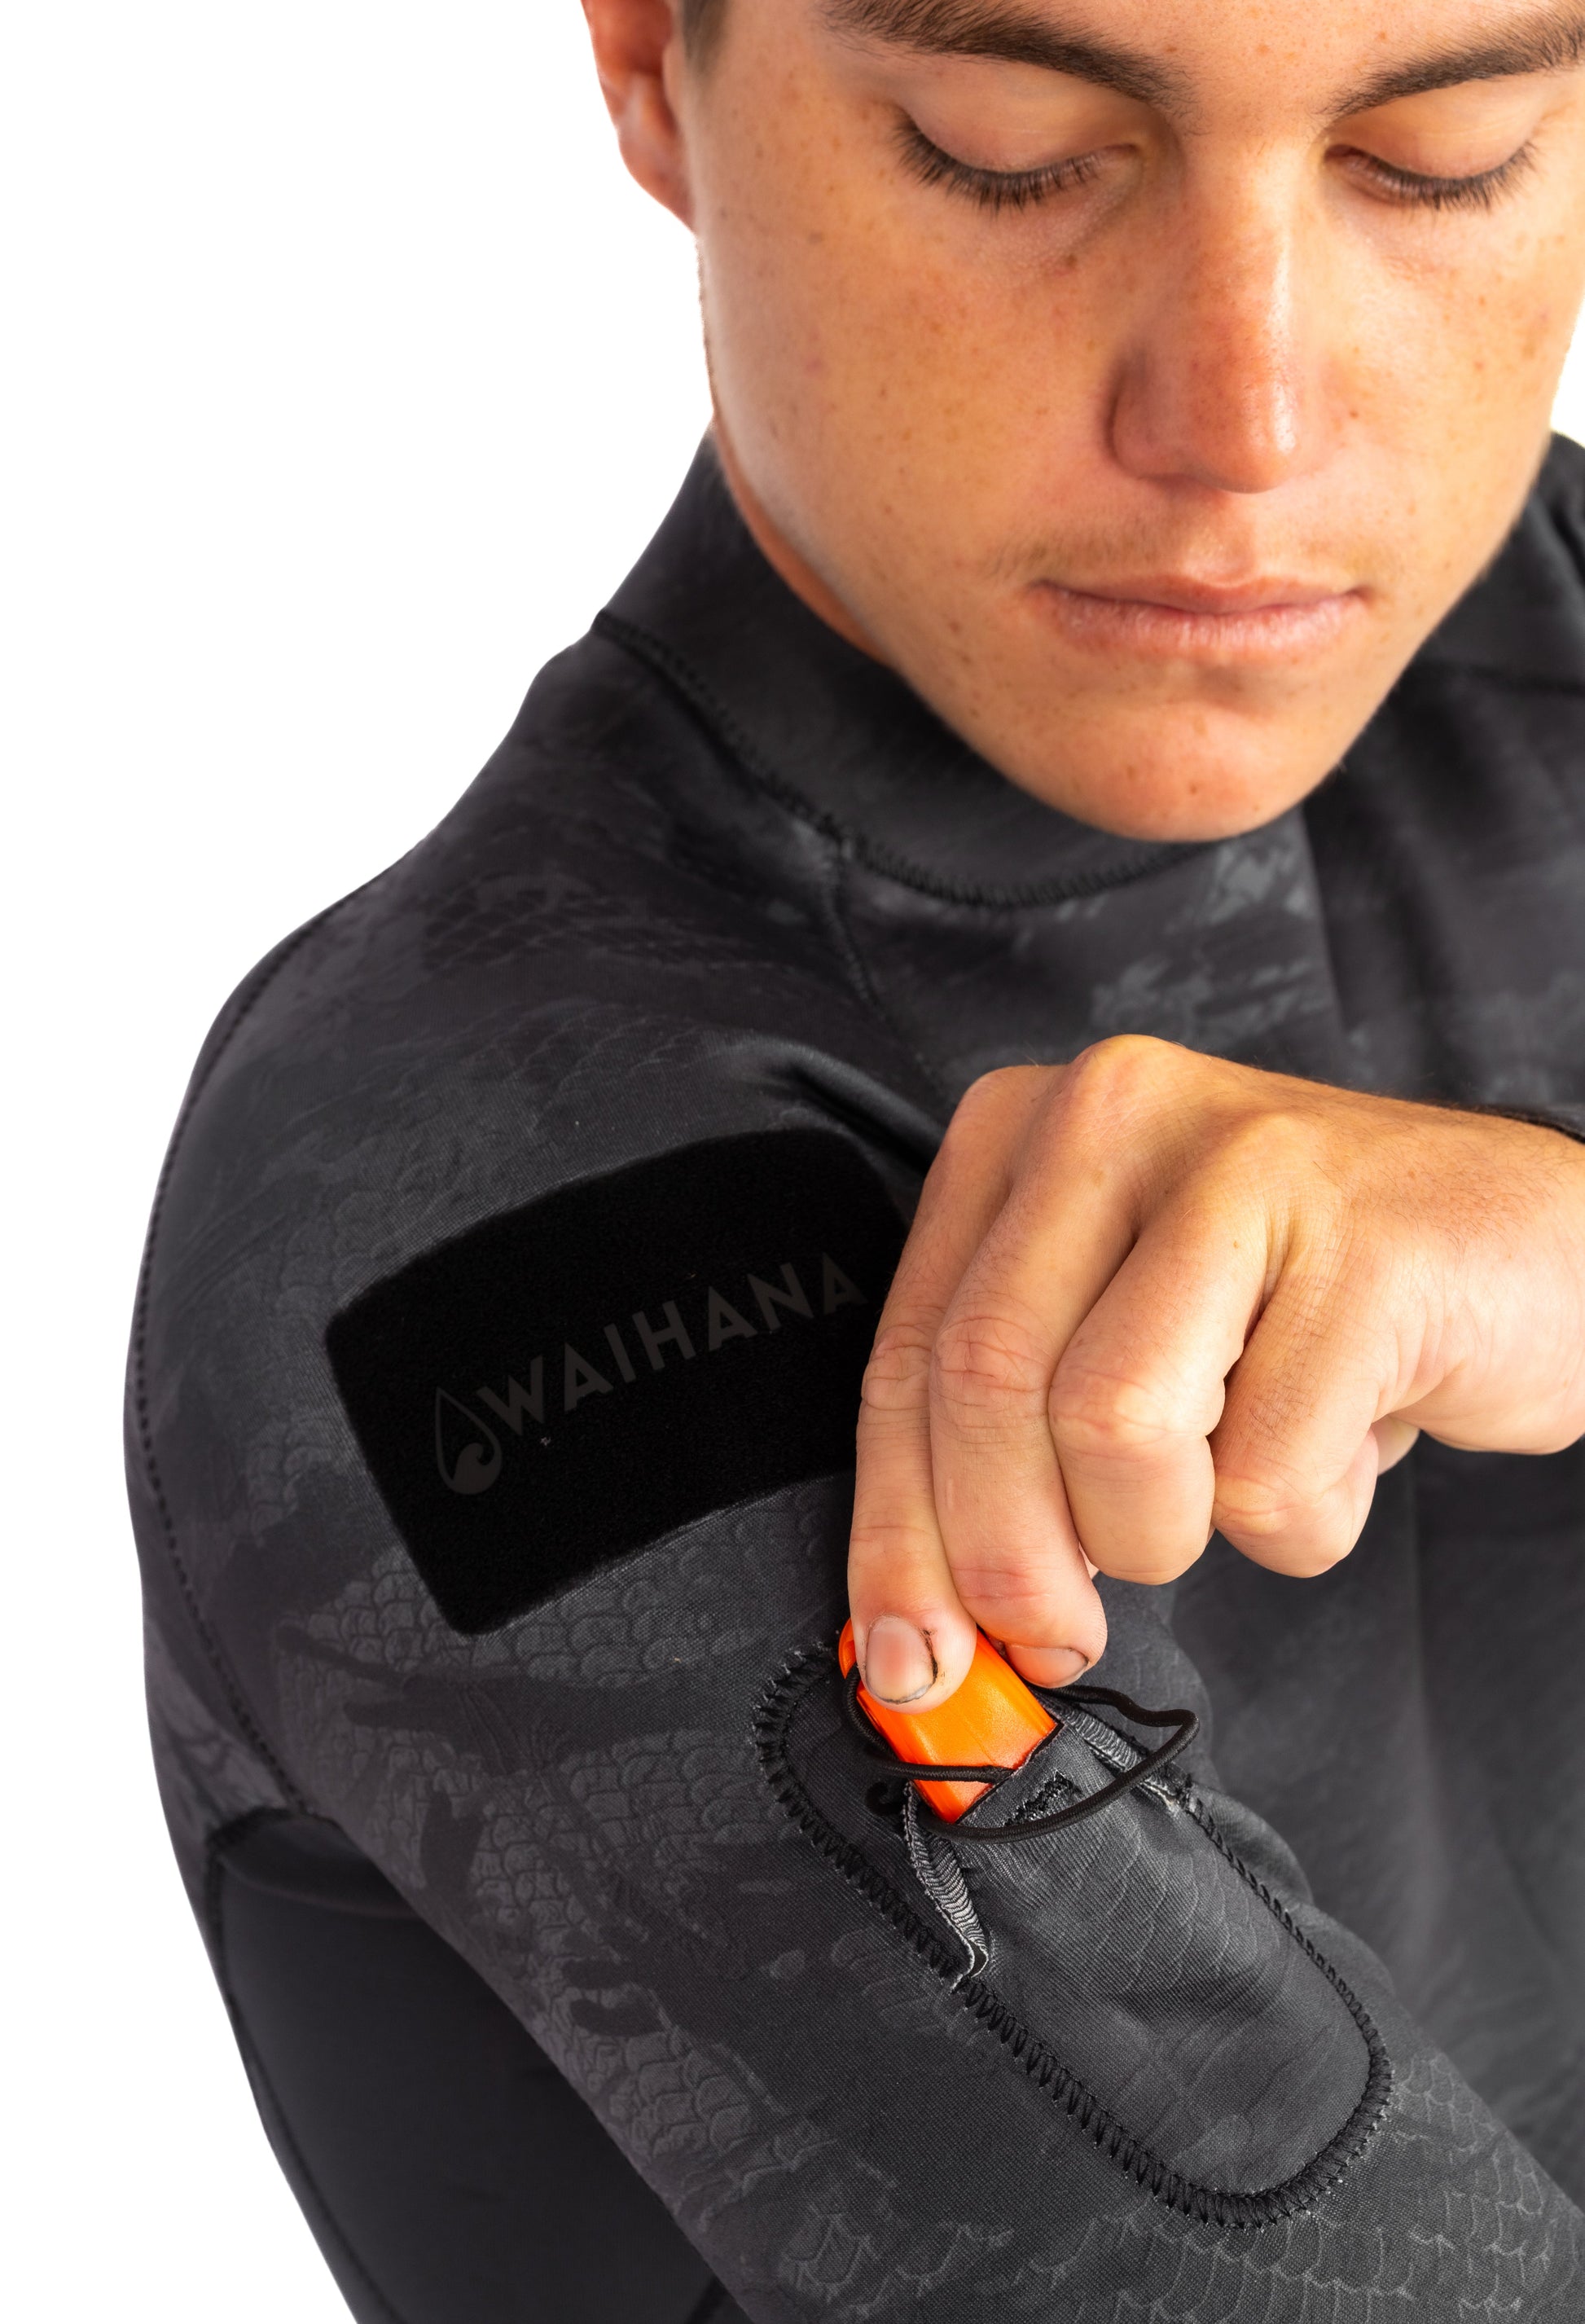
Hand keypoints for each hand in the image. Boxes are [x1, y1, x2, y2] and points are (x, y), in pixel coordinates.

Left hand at [848, 1037, 1584, 1707]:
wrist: (1532, 1252)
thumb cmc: (1310, 1309)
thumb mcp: (1125, 1343)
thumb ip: (1007, 1450)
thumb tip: (912, 1637)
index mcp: (1021, 1129)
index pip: (907, 1357)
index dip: (897, 1534)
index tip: (905, 1662)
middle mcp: (1112, 1112)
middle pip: (986, 1386)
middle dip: (1009, 1560)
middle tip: (1063, 1637)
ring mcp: (1242, 1165)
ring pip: (1111, 1427)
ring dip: (1164, 1530)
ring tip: (1236, 1482)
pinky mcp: (1363, 1245)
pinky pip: (1267, 1471)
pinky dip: (1300, 1520)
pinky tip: (1346, 1446)